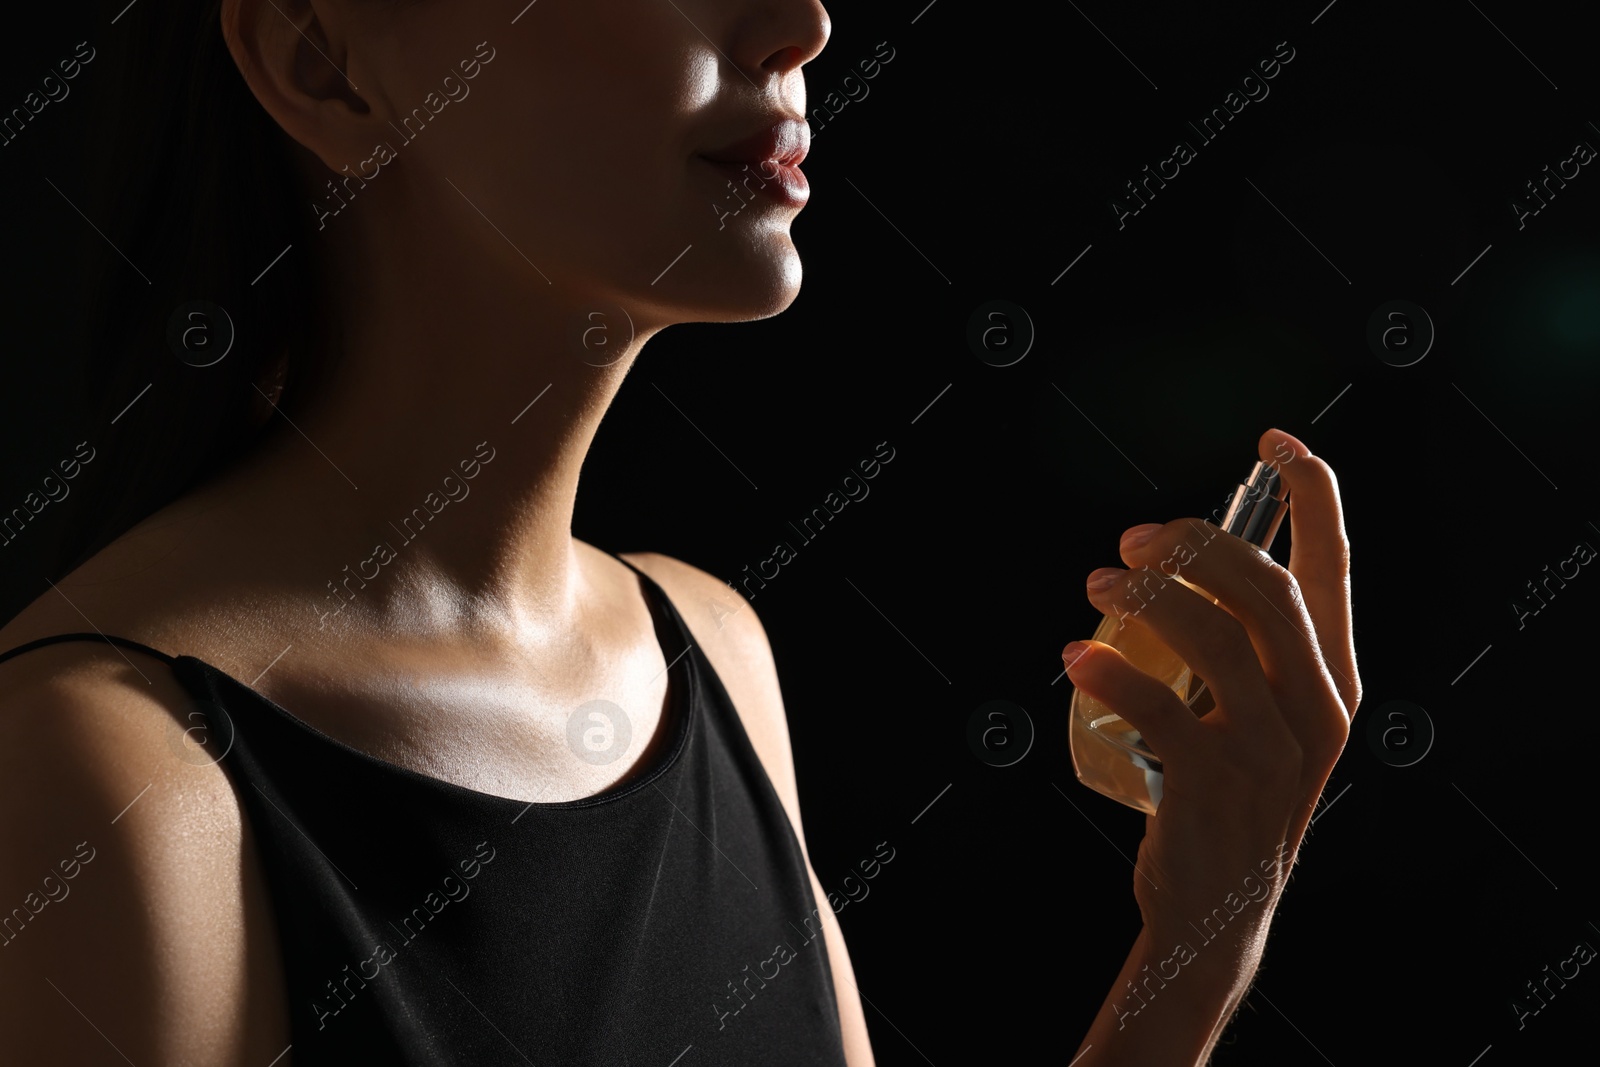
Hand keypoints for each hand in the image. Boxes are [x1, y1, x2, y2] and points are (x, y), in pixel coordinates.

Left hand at [1062, 428, 1358, 975]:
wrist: (1220, 905)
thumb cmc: (1229, 791)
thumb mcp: (1263, 716)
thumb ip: (1250, 645)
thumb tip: (1183, 558)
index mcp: (1334, 679)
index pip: (1333, 567)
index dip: (1311, 494)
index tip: (1276, 441)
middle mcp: (1315, 706)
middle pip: (1262, 587)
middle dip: (1191, 544)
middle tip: (1131, 543)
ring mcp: (1269, 748)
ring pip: (1214, 636)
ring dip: (1144, 597)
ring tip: (1095, 588)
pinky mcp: (1212, 783)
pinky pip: (1158, 706)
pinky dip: (1108, 673)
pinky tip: (1076, 658)